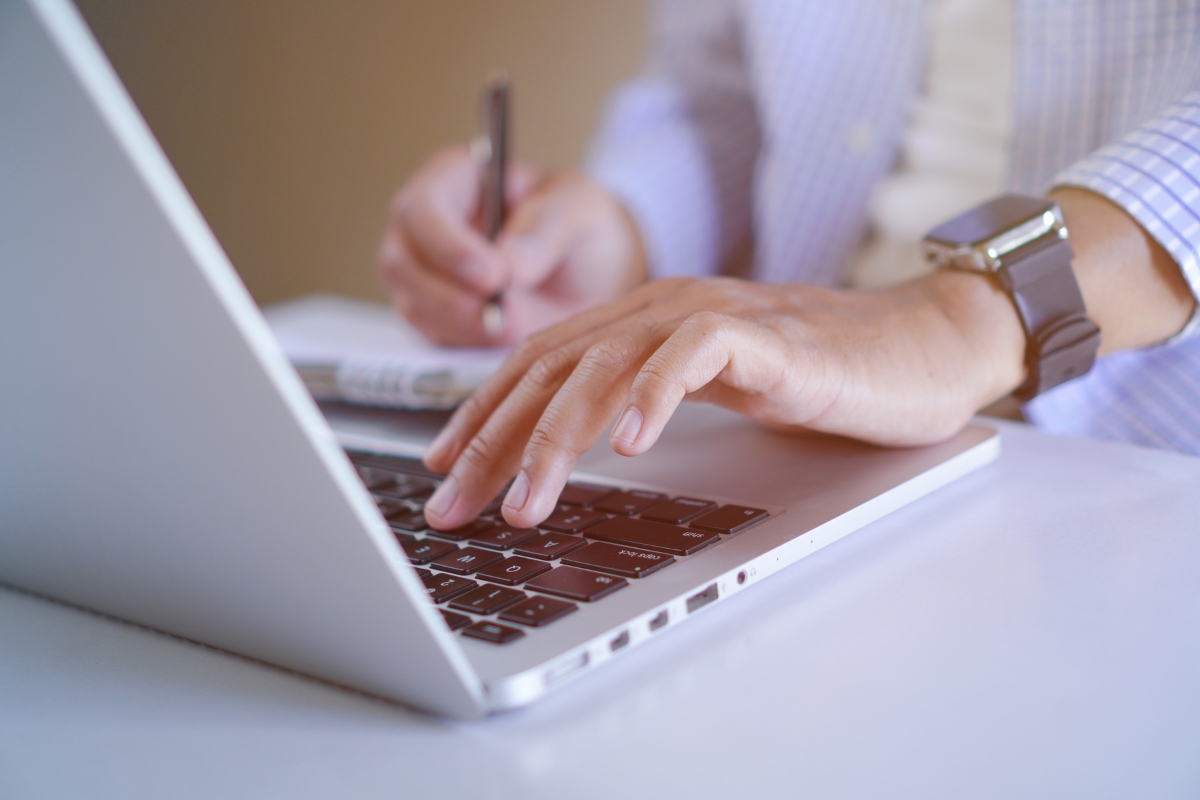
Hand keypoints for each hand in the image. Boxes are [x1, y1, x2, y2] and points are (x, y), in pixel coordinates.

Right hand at [377, 145, 647, 345]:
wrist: (589, 277)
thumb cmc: (579, 226)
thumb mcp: (580, 209)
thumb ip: (546, 228)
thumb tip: (509, 264)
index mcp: (454, 177)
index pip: (423, 207)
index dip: (449, 245)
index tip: (493, 276)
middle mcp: (424, 222)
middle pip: (401, 259)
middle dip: (450, 295)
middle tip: (504, 316)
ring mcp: (421, 270)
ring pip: (412, 302)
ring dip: (461, 324)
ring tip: (517, 327)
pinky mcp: (431, 313)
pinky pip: (430, 334)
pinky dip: (466, 342)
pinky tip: (505, 337)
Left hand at [420, 271, 1027, 529]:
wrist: (915, 348)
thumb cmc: (813, 375)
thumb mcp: (702, 392)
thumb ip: (639, 400)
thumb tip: (565, 449)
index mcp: (639, 322)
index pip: (537, 364)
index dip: (481, 416)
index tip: (442, 470)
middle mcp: (661, 309)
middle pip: (552, 368)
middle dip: (493, 442)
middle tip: (454, 506)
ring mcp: (711, 315)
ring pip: (606, 363)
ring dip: (557, 436)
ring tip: (526, 500)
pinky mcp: (765, 333)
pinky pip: (696, 352)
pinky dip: (656, 393)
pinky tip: (630, 443)